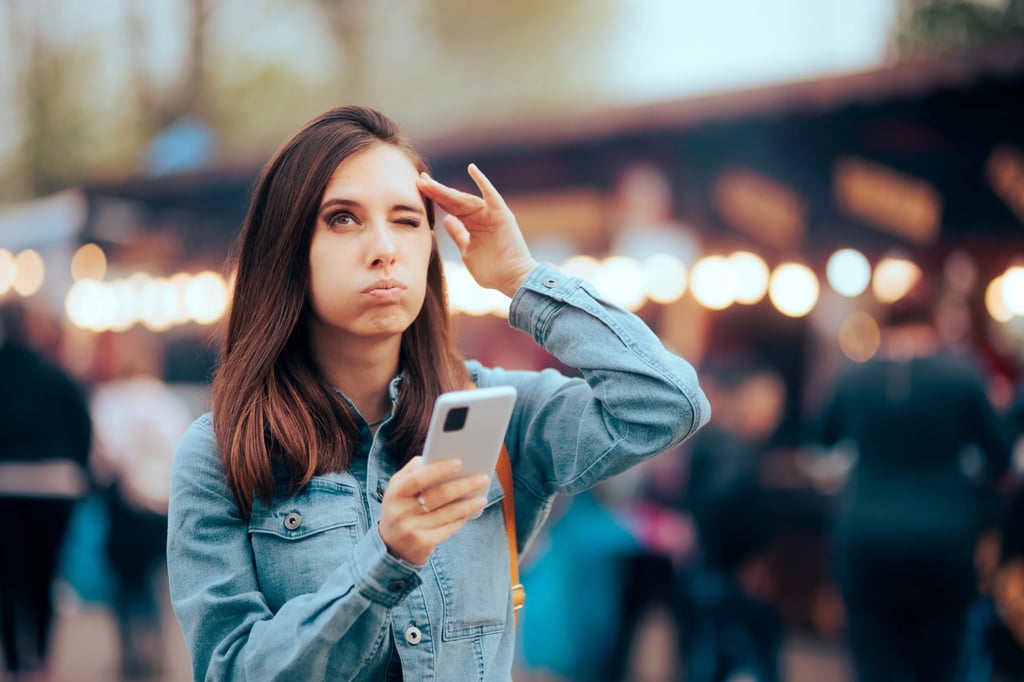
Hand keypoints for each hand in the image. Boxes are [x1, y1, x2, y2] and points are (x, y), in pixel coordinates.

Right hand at [378, 456, 489, 564]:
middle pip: (438, 495)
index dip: (439, 470)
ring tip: (483, 498)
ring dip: (468, 505)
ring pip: (447, 514)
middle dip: (463, 485)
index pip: (418, 478)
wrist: (390, 546)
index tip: (459, 462)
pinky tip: (470, 512)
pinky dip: (461, 520)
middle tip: (483, 478)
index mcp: (395, 493)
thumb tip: (437, 456)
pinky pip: (448, 529)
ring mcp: (411, 530)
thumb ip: (413, 471)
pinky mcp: (422, 544)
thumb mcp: (398, 489)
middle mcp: (401, 512)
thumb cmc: (400, 508)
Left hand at [416, 164, 537, 297]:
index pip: (450, 207)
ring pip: (466, 198)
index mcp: (472, 224)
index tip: (419, 188)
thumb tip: (446, 219)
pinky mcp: (501, 214)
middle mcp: (481, 216)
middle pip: (455, 200)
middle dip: (437, 191)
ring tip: (430, 183)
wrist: (513, 280)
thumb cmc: (492, 271)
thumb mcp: (467, 251)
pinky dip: (482, 182)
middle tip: (420, 180)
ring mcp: (491, 214)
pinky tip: (471, 169)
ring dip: (448, 190)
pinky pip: (491, 195)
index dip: (435, 198)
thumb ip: (458, 234)